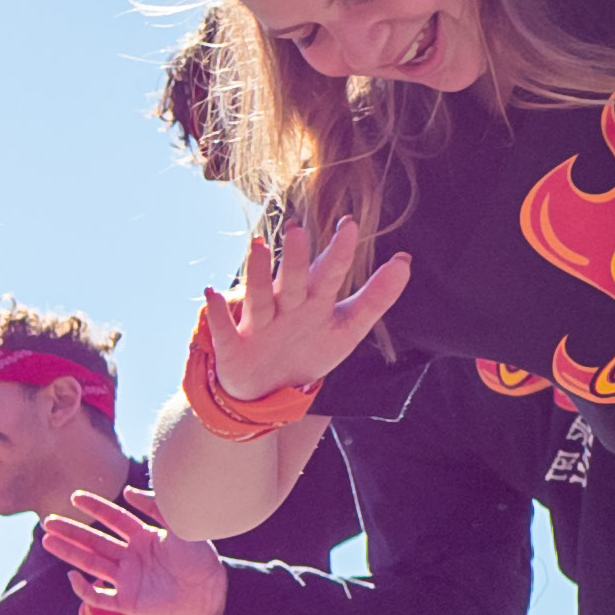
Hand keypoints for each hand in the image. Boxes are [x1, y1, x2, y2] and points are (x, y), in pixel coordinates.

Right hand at [45, 487, 221, 614]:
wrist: (214, 593)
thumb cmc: (201, 559)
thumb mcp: (181, 525)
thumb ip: (156, 507)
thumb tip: (127, 492)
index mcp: (145, 537)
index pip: (114, 519)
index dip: (95, 508)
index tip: (75, 498)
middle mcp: (132, 557)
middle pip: (95, 541)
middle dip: (72, 532)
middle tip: (48, 522)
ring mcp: (128, 579)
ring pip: (91, 564)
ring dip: (69, 553)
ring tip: (47, 541)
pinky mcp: (128, 602)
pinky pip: (99, 597)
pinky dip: (84, 589)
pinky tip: (73, 576)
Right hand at [203, 212, 406, 405]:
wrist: (268, 389)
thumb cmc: (309, 349)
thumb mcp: (348, 328)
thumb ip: (376, 297)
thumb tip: (405, 260)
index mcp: (313, 301)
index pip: (328, 274)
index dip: (339, 253)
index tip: (349, 224)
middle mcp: (285, 307)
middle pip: (293, 282)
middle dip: (296, 260)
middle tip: (298, 230)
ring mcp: (257, 325)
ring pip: (258, 299)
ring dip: (257, 275)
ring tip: (258, 248)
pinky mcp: (233, 347)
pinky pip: (224, 329)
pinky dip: (215, 313)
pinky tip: (209, 292)